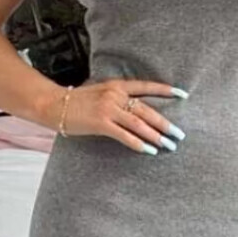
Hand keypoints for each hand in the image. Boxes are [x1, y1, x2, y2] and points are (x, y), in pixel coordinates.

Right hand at [61, 78, 186, 154]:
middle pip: (147, 110)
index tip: (183, 94)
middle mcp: (115, 95)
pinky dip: (139, 144)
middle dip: (165, 123)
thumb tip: (135, 108)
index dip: (166, 90)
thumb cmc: (77, 101)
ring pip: (139, 124)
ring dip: (156, 136)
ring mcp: (108, 109)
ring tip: (168, 145)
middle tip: (179, 134)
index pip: (147, 87)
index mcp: (117, 85)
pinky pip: (125, 135)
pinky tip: (149, 151)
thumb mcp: (100, 91)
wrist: (54, 104)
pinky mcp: (101, 123)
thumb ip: (117, 97)